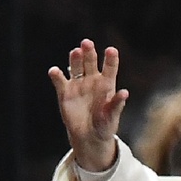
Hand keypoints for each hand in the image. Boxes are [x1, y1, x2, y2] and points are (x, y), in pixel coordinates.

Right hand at [47, 40, 127, 172]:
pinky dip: (56, 75)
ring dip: (75, 59)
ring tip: (76, 52)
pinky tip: (55, 71)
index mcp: (107, 83)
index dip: (110, 58)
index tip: (111, 50)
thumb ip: (117, 104)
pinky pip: (60, 81)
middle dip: (89, 52)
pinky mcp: (65, 92)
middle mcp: (92, 80)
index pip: (110, 67)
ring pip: (76, 67)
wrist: (89, 136)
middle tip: (87, 43)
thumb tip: (125, 92)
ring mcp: (78, 84)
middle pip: (90, 62)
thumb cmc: (105, 125)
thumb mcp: (112, 116)